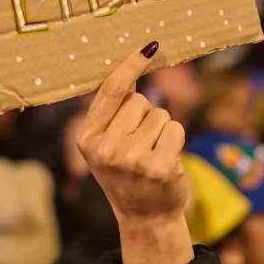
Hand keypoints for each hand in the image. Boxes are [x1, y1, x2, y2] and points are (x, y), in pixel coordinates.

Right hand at [78, 43, 192, 263]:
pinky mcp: (158, 167)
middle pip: (139, 101)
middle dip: (145, 116)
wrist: (145, 216)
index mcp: (87, 139)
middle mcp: (105, 149)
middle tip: (140, 145)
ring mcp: (132, 160)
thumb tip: (131, 64)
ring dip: (162, 130)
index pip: (110, 91)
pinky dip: (175, 140)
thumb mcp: (107, 144)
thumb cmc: (127, 172)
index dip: (130, 66)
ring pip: (160, 115)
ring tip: (152, 155)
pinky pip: (175, 128)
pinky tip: (165, 161)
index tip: (148, 46)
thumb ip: (112, 110)